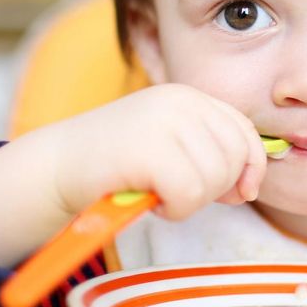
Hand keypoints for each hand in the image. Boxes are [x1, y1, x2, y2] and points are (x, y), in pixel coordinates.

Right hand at [46, 83, 266, 218]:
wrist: (55, 167)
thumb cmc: (115, 166)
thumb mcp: (170, 149)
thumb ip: (209, 156)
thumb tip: (248, 188)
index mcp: (189, 97)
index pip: (245, 130)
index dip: (251, 166)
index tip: (240, 193)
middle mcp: (181, 100)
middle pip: (237, 155)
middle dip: (217, 188)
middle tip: (180, 195)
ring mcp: (164, 120)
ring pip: (215, 177)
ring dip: (191, 201)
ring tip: (158, 194)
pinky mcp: (149, 148)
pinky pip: (190, 194)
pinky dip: (176, 210)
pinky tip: (151, 201)